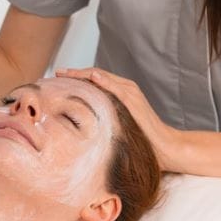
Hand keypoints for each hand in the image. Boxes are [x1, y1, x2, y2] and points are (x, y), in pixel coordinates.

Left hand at [56, 67, 181, 171]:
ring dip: (83, 74)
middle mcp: (125, 89)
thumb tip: (82, 123)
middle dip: (75, 74)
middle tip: (56, 73)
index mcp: (120, 94)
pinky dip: (103, 80)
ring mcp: (129, 93)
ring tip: (65, 74)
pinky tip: (91, 77)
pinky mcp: (133, 100)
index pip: (94, 81)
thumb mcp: (117, 128)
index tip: (58, 80)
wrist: (164, 147)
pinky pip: (115, 87)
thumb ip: (104, 119)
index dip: (76, 78)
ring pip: (102, 77)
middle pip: (95, 75)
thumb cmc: (142, 141)